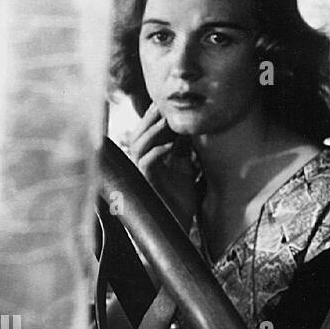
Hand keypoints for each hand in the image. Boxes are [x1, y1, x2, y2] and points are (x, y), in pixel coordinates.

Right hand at [128, 103, 196, 228]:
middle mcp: (142, 163)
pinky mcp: (146, 183)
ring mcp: (142, 173)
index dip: (155, 117)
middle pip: (139, 134)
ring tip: (167, 121)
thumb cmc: (181, 198)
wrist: (179, 223)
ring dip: (153, 132)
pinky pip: (146, 163)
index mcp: (150, 157)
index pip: (147, 131)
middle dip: (150, 118)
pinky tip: (169, 146)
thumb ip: (185, 150)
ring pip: (139, 145)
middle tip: (164, 105)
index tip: (169, 104)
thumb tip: (190, 130)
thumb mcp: (185, 169)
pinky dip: (157, 152)